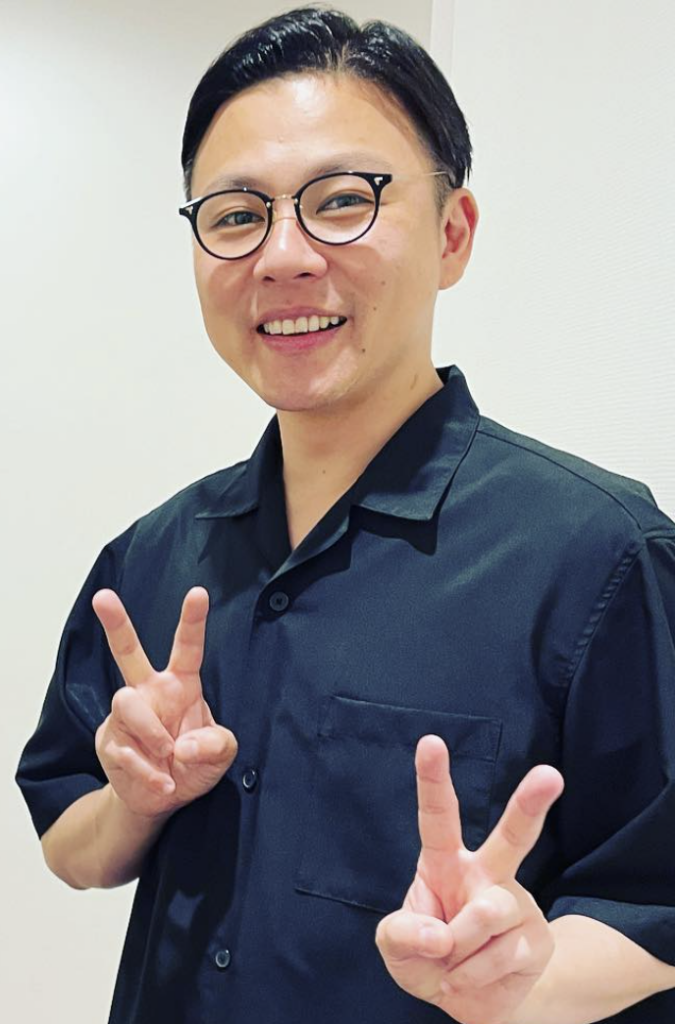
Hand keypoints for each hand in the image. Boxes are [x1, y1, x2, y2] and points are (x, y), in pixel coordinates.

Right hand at [93, 586, 237, 819]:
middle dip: (116, 624)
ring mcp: (125, 715)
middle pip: (128, 652)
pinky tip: (162, 783)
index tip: (198, 592)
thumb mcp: (221, 754)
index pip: (187, 647)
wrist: (162, 800)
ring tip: (167, 756)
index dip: (193, 620)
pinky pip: (124, 749)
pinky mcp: (108, 740)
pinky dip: (148, 771)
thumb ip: (216, 745)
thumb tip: (184, 744)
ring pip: (126, 703)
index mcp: (180, 685)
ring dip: (152, 734)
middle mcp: (149, 692)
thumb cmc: (194, 765)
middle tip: (103, 597)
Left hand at [375, 735, 564, 1023]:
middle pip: (512, 835)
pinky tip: (470, 975)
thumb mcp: (395, 948)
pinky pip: (502, 954)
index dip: (432, 778)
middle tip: (550, 776)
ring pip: (489, 913)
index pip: (437, 815)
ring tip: (451, 962)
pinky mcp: (536, 940)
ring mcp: (515, 904)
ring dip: (461, 947)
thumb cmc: (428, 959)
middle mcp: (485, 873)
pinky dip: (474, 975)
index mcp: (445, 862)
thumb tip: (437, 934)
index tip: (430, 741)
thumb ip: (401, 935)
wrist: (472, 1003)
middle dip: (531, 803)